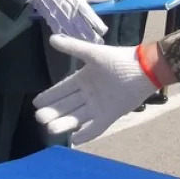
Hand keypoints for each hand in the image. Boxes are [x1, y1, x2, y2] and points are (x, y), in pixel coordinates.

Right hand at [28, 0, 111, 42]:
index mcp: (81, 5)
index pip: (93, 20)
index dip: (100, 27)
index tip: (104, 31)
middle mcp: (73, 15)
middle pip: (86, 30)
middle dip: (93, 38)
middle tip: (100, 43)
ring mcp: (63, 21)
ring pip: (75, 35)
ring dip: (83, 41)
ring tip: (90, 46)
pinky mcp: (54, 24)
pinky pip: (63, 35)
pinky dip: (69, 40)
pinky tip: (75, 44)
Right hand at [34, 35, 158, 144]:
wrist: (144, 69)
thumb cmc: (118, 59)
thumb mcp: (93, 53)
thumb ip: (73, 47)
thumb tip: (52, 38)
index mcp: (83, 78)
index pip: (62, 89)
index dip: (49, 96)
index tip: (35, 103)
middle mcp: (88, 94)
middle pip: (67, 105)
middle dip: (53, 112)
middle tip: (39, 118)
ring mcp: (98, 106)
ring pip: (77, 117)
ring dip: (64, 123)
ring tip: (50, 129)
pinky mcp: (110, 115)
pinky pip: (95, 127)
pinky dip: (85, 134)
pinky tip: (74, 140)